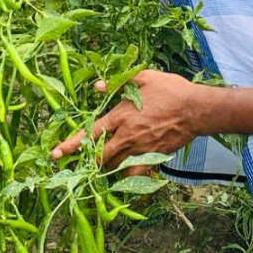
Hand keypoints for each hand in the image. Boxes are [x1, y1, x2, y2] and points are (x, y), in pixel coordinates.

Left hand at [51, 70, 212, 175]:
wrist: (197, 110)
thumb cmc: (171, 90)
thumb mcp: (144, 78)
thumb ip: (119, 82)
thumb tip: (96, 86)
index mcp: (121, 116)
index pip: (90, 133)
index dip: (71, 145)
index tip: (55, 154)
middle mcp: (127, 136)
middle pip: (98, 156)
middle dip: (84, 161)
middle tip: (73, 164)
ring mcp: (140, 149)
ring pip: (114, 166)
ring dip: (103, 166)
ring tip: (96, 165)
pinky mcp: (153, 158)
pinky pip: (134, 172)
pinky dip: (125, 174)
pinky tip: (121, 171)